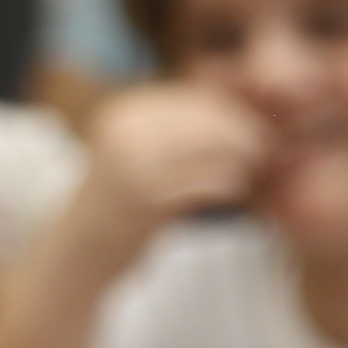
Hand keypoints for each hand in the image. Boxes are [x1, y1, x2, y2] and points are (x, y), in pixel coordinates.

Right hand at [53, 82, 269, 280]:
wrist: (81, 249)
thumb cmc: (123, 202)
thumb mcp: (140, 151)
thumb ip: (179, 130)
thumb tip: (240, 112)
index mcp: (126, 111)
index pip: (197, 99)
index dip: (234, 114)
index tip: (259, 131)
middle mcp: (126, 130)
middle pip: (210, 119)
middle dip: (246, 133)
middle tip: (265, 151)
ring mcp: (134, 164)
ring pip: (215, 145)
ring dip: (243, 158)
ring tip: (252, 170)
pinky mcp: (148, 200)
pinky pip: (211, 182)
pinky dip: (231, 184)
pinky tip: (234, 192)